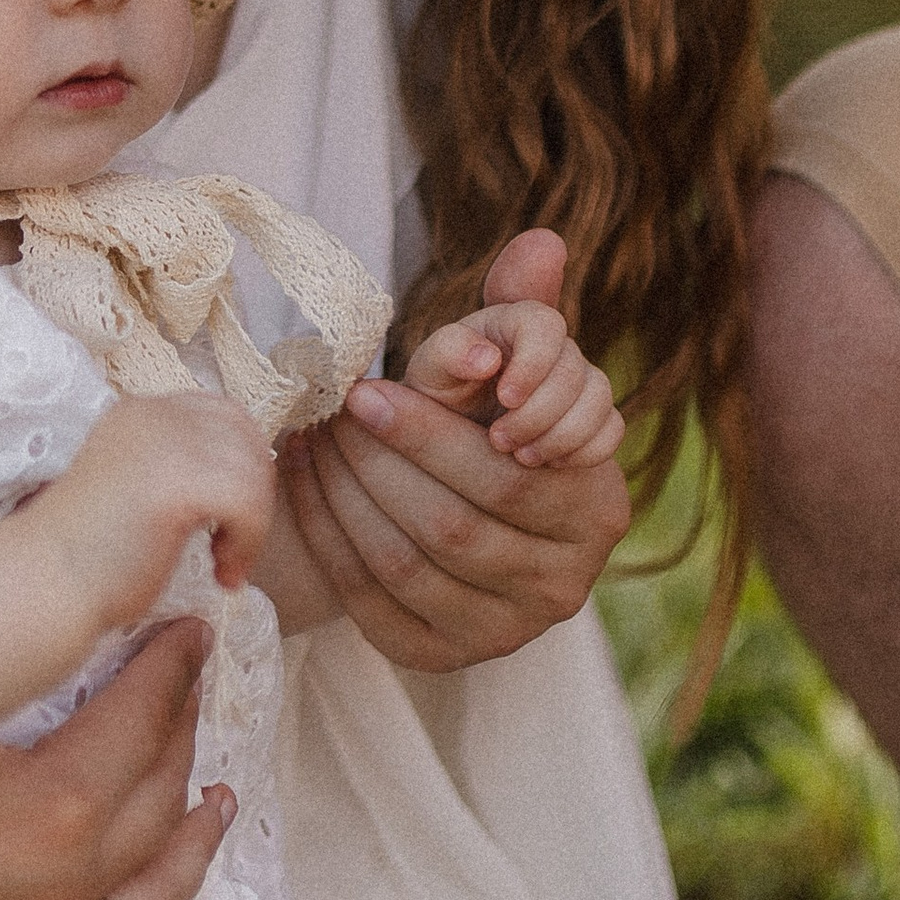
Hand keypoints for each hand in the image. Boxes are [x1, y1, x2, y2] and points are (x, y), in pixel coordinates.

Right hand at [0, 618, 228, 899]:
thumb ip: (0, 652)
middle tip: (189, 689)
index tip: (183, 630)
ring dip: (193, 846)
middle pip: (155, 803)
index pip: (145, 721)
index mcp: (43, 813)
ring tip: (218, 801)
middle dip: (182, 736)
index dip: (172, 667)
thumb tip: (67, 586)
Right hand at [44, 386, 275, 617]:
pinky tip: (223, 574)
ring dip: (253, 524)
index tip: (225, 517)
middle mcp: (154, 413)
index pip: (222, 415)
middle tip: (232, 544)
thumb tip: (242, 473)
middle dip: (253, 491)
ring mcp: (166, 441)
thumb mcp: (136, 484)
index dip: (241, 464)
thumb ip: (176, 465)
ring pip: (253, 471)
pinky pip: (249, 502)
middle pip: (245, 437)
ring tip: (224, 564)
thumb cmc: (86, 556)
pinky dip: (248, 543)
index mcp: (139, 411)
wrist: (42, 585)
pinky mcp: (178, 479)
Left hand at [281, 233, 631, 671]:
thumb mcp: (506, 367)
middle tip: (326, 417)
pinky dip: (329, 543)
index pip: (506, 478)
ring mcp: (504, 632)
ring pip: (408, 566)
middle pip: (453, 527)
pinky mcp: (442, 658)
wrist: (453, 509)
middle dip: (378, 466)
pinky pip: (373, 604)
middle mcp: (564, 586)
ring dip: (344, 502)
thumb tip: (540, 241)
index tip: (366, 390)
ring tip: (306, 444)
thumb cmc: (483, 422)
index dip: (430, 433)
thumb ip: (523, 308)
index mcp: (597, 511)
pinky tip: (303, 490)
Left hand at [406, 281, 625, 470]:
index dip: (533, 363)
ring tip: (521, 457)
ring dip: (560, 436)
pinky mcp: (596, 417)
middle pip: (573, 370)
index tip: (504, 398)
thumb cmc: (441, 398)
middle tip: (499, 440)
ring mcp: (580, 382)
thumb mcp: (429, 373)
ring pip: (598, 399)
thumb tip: (486, 358)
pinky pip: (612, 430)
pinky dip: (584, 451)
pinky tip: (550, 464)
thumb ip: (447, 352)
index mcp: (514, 323)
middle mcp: (554, 347)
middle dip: (537, 413)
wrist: (457, 442)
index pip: (545, 323)